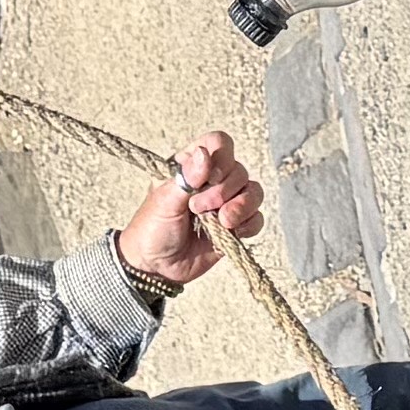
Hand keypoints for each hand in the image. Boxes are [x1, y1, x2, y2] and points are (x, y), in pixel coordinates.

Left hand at [114, 131, 264, 295]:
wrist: (156, 266)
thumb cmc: (152, 228)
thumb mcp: (164, 200)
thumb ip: (186, 178)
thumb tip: (204, 153)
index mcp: (192, 165)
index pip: (219, 143)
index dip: (221, 158)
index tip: (210, 177)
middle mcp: (213, 181)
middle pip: (239, 170)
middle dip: (223, 191)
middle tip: (197, 208)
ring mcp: (226, 203)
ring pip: (254, 192)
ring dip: (241, 207)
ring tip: (221, 221)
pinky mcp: (236, 227)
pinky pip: (257, 218)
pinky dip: (249, 224)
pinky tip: (231, 232)